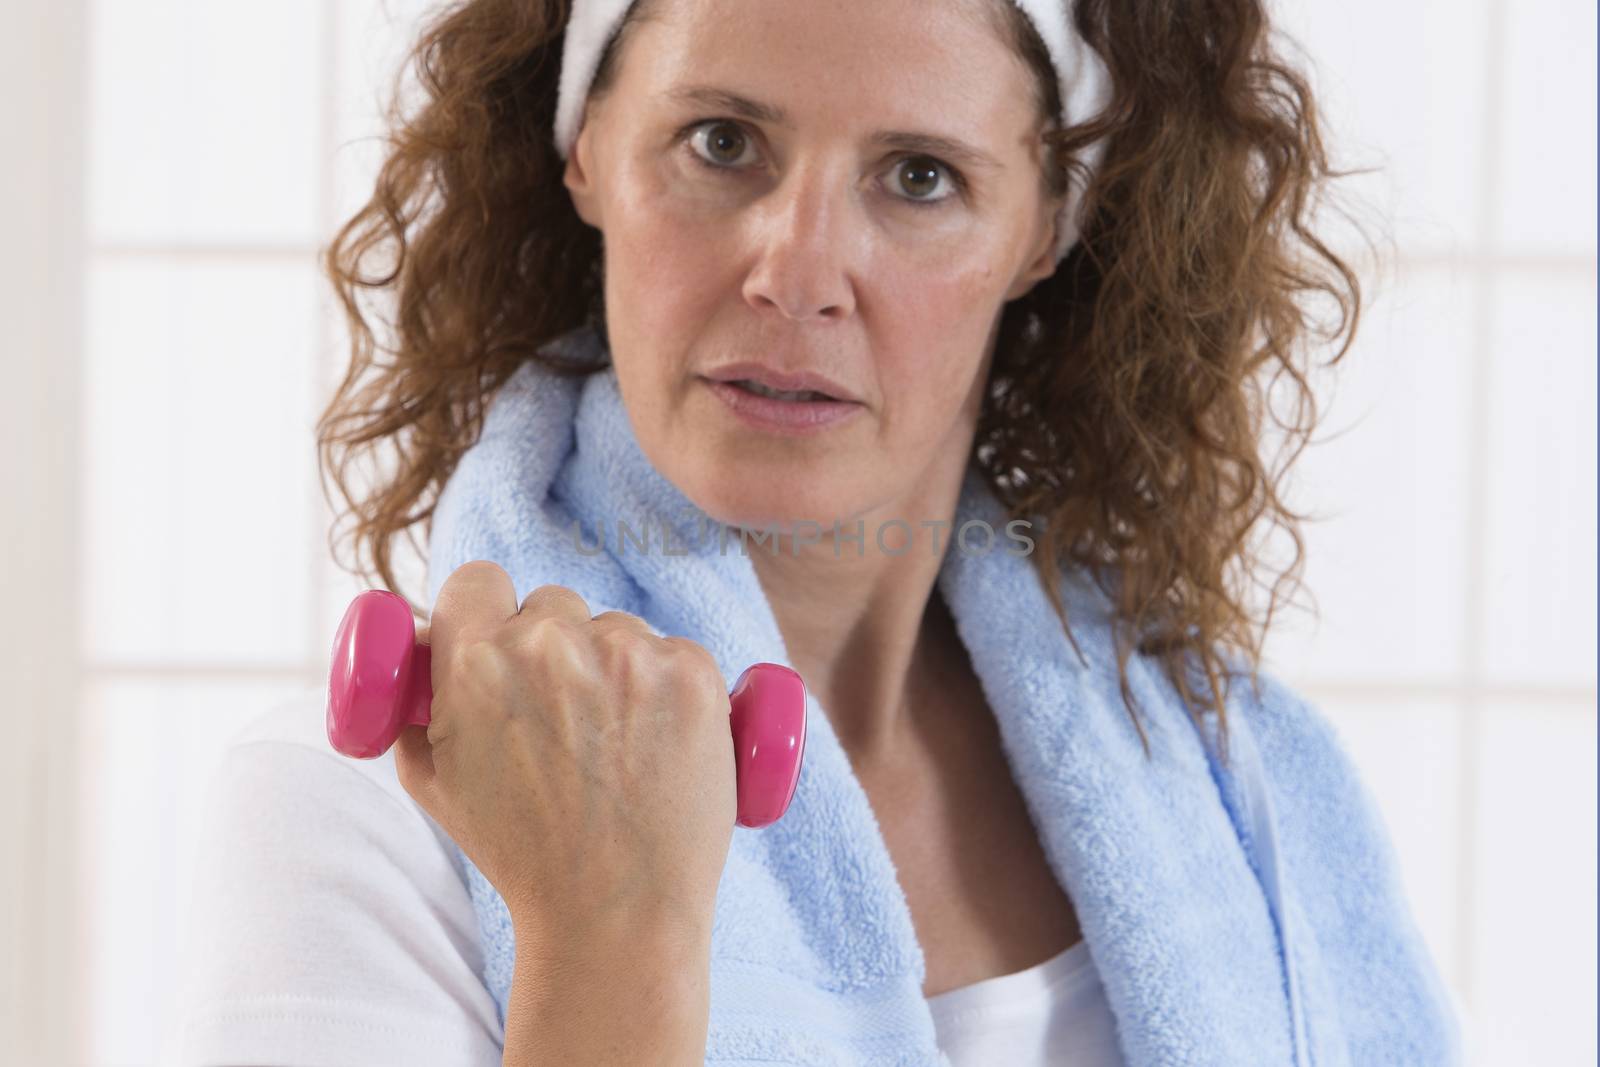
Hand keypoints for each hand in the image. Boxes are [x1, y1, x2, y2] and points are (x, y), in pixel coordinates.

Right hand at [394, 560, 735, 947]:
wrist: (616, 913)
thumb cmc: (521, 853)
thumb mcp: (434, 780)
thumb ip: (416, 705)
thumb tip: (418, 648)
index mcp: (475, 660)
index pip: (477, 580)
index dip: (488, 611)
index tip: (501, 638)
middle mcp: (550, 643)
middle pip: (552, 605)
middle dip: (554, 650)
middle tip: (564, 720)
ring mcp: (629, 654)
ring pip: (617, 631)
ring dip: (615, 669)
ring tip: (616, 748)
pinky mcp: (693, 672)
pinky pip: (675, 653)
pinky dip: (670, 690)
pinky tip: (660, 746)